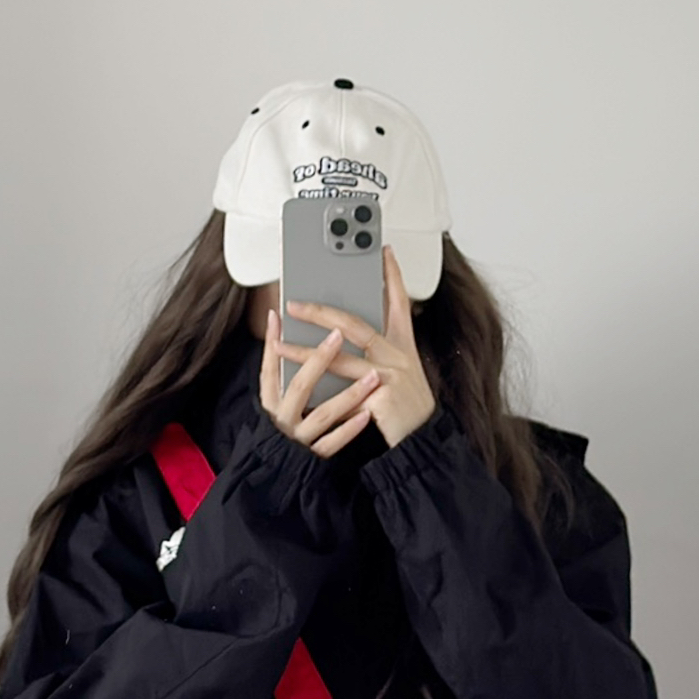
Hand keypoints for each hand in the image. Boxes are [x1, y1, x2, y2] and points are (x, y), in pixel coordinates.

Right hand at [258, 292, 381, 456]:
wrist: (283, 472)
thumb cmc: (285, 426)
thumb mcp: (276, 399)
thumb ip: (279, 366)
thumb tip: (276, 319)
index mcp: (271, 402)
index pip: (269, 370)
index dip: (274, 344)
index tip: (283, 315)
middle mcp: (282, 418)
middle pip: (299, 386)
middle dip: (318, 359)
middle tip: (338, 335)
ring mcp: (298, 438)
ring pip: (322, 414)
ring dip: (348, 395)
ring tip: (373, 377)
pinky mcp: (313, 458)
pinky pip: (332, 443)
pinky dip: (349, 429)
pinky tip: (367, 414)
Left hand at [279, 246, 436, 451]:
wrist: (420, 447)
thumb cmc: (405, 413)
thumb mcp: (399, 378)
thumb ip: (375, 358)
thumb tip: (339, 339)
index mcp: (403, 347)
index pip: (400, 302)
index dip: (393, 275)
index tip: (384, 252)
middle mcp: (398, 357)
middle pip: (354, 324)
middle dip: (321, 312)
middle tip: (294, 304)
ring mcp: (390, 375)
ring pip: (339, 358)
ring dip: (304, 352)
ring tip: (279, 346)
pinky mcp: (382, 396)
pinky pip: (340, 391)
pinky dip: (317, 390)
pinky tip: (296, 387)